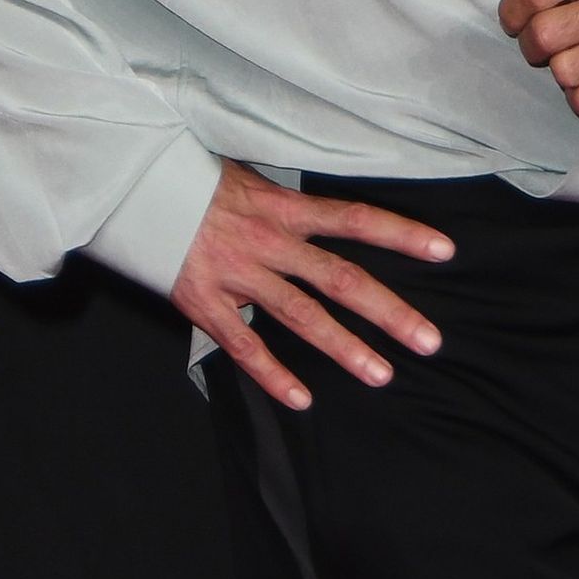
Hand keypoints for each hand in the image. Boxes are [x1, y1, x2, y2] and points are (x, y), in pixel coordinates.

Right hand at [170, 159, 453, 411]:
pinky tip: (302, 400)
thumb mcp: (251, 179)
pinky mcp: (204, 302)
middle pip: (339, 278)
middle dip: (387, 311)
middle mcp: (268, 242)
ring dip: (344, 348)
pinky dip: (272, 375)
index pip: (354, 219)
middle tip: (429, 340)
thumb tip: (329, 220)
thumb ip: (290, 207)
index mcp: (283, 208)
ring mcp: (238, 274)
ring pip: (300, 317)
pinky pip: (244, 345)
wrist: (134, 189)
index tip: (444, 251)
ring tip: (381, 375)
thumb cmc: (197, 182)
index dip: (400, 234)